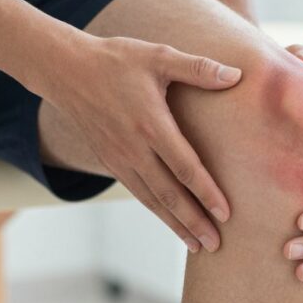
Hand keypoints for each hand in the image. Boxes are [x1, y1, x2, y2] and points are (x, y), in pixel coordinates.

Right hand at [43, 32, 242, 253]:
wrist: (65, 70)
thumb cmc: (116, 60)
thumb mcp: (158, 56)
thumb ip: (198, 68)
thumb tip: (236, 75)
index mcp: (151, 124)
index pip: (184, 167)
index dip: (206, 193)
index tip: (226, 214)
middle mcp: (134, 148)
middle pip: (169, 195)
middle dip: (194, 222)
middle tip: (216, 245)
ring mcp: (119, 158)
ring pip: (151, 200)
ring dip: (175, 224)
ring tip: (196, 244)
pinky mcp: (109, 161)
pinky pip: (136, 192)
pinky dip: (155, 210)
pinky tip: (170, 220)